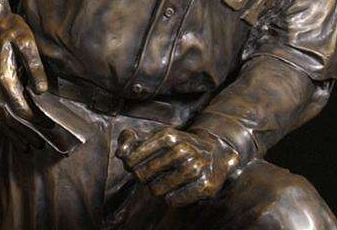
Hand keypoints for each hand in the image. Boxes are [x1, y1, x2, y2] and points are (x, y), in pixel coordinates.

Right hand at [0, 4, 48, 148]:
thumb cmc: (9, 28)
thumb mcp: (26, 40)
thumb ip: (35, 65)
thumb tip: (42, 90)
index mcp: (4, 77)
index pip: (21, 109)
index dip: (36, 121)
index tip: (50, 127)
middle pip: (9, 120)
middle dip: (26, 134)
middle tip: (42, 144)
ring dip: (12, 135)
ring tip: (26, 146)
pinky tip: (6, 132)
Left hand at [116, 127, 239, 205]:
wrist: (217, 152)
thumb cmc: (179, 145)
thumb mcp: (157, 137)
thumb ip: (132, 142)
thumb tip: (120, 153)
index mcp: (167, 135)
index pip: (132, 158)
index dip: (129, 164)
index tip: (133, 164)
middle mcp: (182, 149)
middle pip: (141, 175)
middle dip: (142, 177)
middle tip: (150, 174)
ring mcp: (195, 167)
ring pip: (156, 190)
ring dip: (156, 188)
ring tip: (165, 180)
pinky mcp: (205, 185)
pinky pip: (173, 200)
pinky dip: (171, 197)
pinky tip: (178, 188)